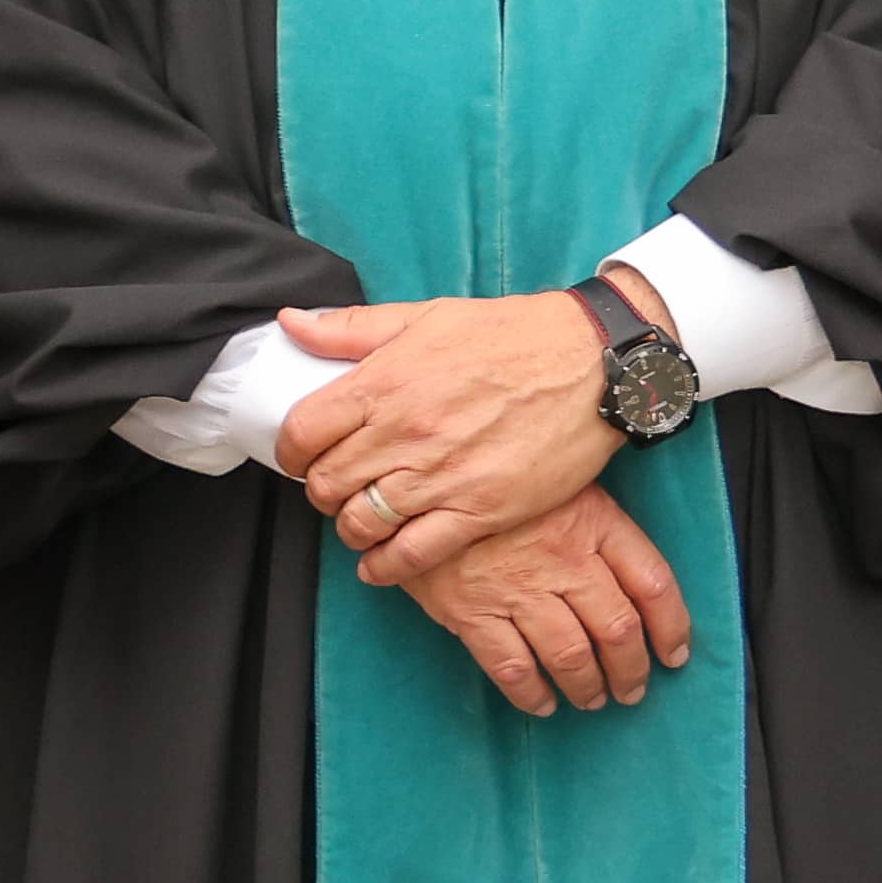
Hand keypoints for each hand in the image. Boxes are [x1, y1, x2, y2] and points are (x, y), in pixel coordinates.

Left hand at [279, 287, 630, 582]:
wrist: (591, 362)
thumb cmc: (512, 334)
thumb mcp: (426, 315)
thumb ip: (351, 327)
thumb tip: (289, 323)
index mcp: (383, 381)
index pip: (302, 432)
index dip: (291, 452)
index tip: (302, 457)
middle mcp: (404, 432)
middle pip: (327, 483)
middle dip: (321, 491)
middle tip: (336, 489)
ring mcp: (441, 476)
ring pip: (361, 522)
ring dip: (351, 529)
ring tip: (361, 521)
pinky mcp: (479, 511)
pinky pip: (412, 554)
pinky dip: (385, 567)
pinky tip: (380, 565)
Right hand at [402, 484, 694, 715]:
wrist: (416, 478)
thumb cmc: (495, 477)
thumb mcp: (559, 481)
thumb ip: (598, 523)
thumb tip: (635, 574)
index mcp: (593, 522)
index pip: (653, 583)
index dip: (672, 626)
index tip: (674, 653)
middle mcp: (563, 560)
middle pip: (617, 628)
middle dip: (631, 669)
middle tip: (632, 688)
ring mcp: (517, 589)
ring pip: (571, 655)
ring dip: (587, 687)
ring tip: (592, 699)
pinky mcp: (472, 612)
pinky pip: (512, 668)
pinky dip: (532, 694)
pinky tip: (543, 702)